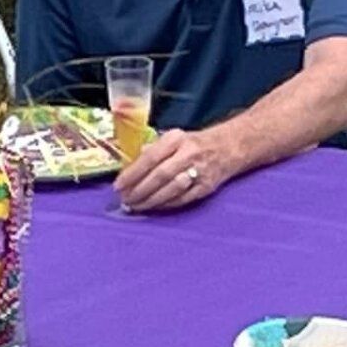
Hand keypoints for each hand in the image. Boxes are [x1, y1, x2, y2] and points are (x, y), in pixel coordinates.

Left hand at [113, 127, 241, 211]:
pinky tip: (153, 207)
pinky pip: (182, 199)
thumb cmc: (192, 144)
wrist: (228, 147)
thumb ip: (150, 151)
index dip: (132, 174)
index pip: (150, 158)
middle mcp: (188, 154)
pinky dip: (165, 205)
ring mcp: (200, 171)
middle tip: (125, 200)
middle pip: (159, 176)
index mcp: (176, 139)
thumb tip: (128, 166)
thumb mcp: (172, 139)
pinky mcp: (206, 187)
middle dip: (139, 190)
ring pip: (170, 190)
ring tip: (136, 206)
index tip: (118, 185)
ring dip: (150, 201)